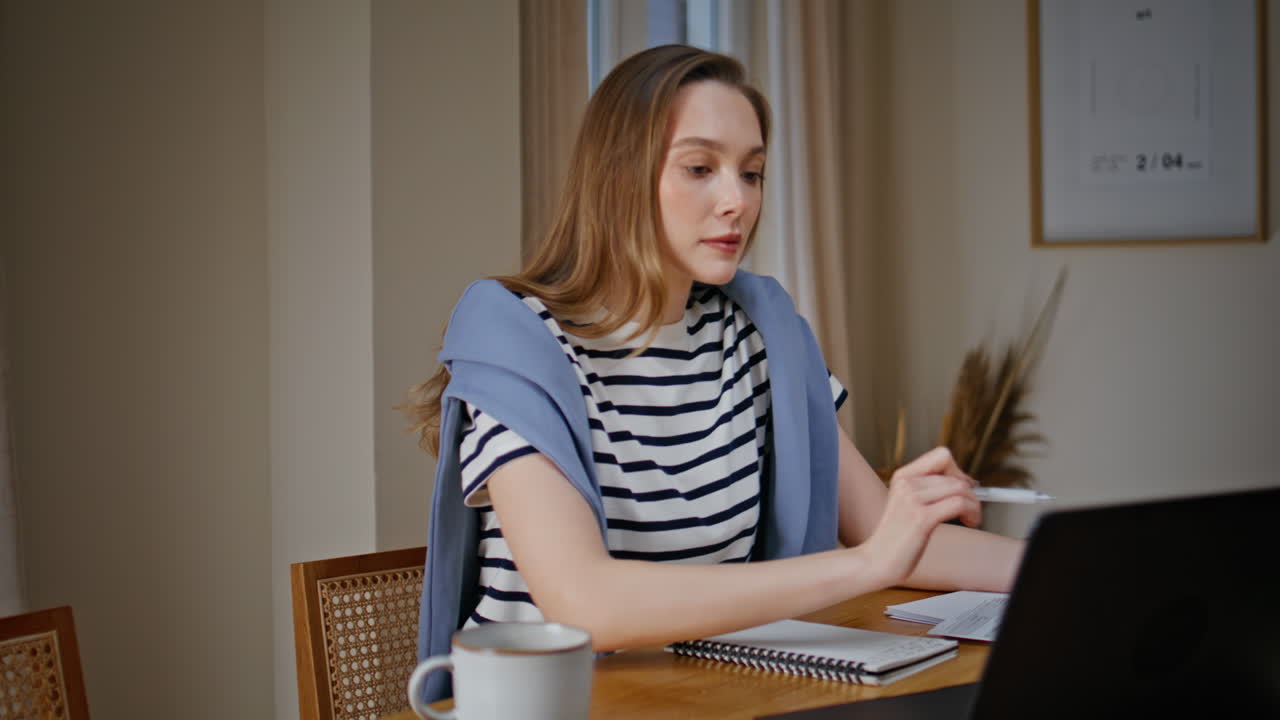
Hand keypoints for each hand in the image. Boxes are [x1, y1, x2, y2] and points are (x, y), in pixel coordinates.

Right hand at [856, 447, 980, 587]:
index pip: (942, 456)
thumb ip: (931, 490)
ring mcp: (912, 499)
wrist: (877, 561)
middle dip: (970, 493)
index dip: (958, 471)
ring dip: (974, 505)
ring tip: (970, 519)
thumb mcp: (909, 504)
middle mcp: (906, 484)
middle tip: (970, 511)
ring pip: (960, 488)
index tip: (962, 489)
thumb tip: (968, 483)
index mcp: (903, 476)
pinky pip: (959, 504)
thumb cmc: (898, 537)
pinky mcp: (921, 518)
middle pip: (955, 475)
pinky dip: (972, 512)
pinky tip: (969, 522)